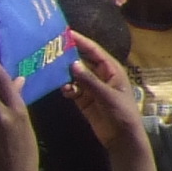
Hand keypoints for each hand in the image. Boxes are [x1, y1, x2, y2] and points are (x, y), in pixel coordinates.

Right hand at [62, 34, 147, 156]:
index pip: (94, 51)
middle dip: (68, 55)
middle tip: (49, 49)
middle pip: (82, 60)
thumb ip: (89, 81)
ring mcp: (91, 88)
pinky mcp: (84, 100)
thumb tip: (72, 63)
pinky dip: (67, 89)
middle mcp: (100, 76)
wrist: (122, 137)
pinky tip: (65, 91)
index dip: (81, 41)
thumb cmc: (121, 113)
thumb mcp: (107, 96)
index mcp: (112, 70)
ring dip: (64, 73)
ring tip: (50, 69)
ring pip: (74, 75)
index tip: (65, 33)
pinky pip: (72, 89)